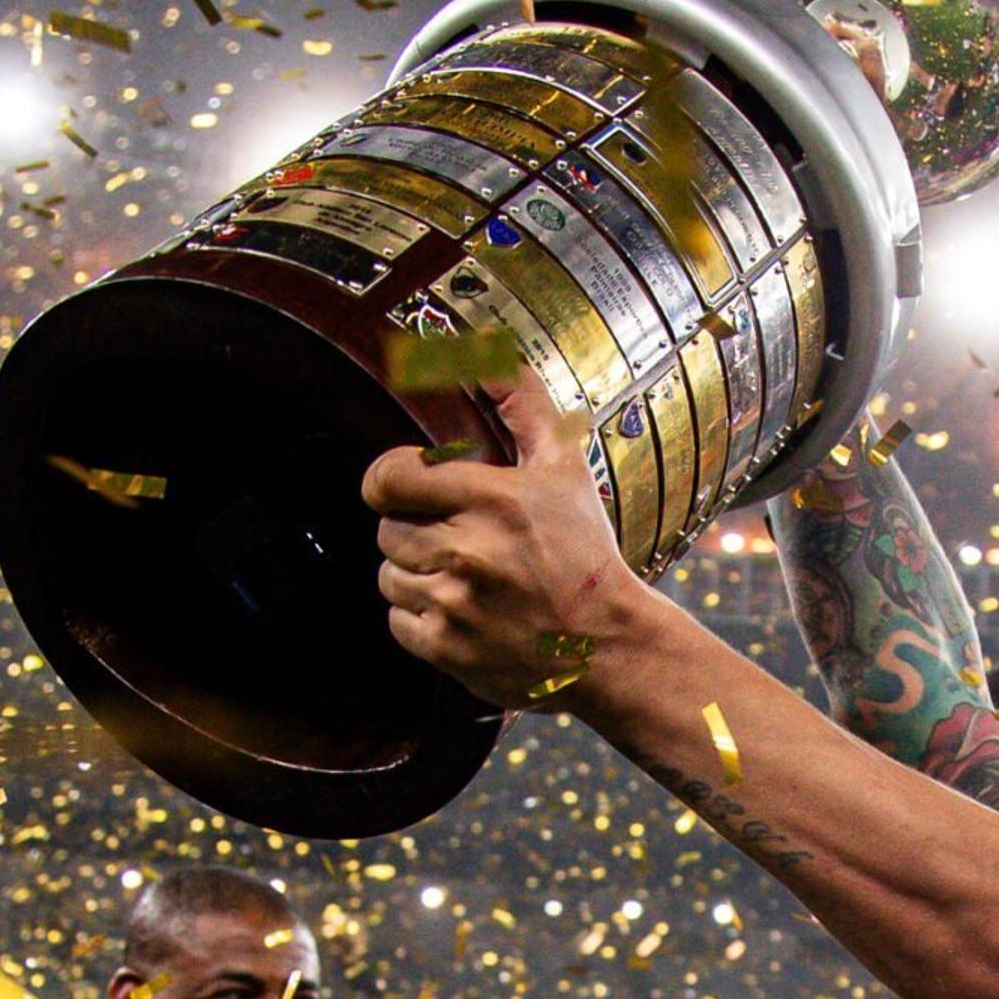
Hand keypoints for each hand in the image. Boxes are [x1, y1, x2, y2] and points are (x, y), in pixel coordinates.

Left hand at [366, 378, 656, 710]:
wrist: (610, 646)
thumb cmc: (585, 554)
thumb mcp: (564, 469)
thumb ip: (521, 404)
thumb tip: (486, 349)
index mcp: (492, 500)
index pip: (389, 478)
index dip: (390, 481)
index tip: (406, 488)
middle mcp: (467, 551)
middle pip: (387, 530)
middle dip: (415, 531)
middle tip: (458, 539)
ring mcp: (453, 604)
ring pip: (389, 577)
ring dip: (417, 574)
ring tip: (464, 577)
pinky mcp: (446, 649)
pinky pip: (398, 622)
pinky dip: (422, 617)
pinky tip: (463, 611)